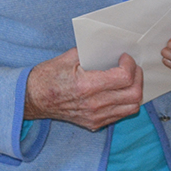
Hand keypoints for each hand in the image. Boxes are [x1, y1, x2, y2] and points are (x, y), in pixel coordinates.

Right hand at [24, 47, 141, 130]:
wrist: (32, 99)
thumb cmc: (48, 77)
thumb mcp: (69, 57)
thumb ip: (92, 51)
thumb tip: (111, 46)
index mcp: (87, 86)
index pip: (124, 78)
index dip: (130, 64)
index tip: (124, 57)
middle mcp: (94, 105)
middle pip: (134, 94)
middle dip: (138, 77)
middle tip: (131, 67)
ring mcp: (95, 117)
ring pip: (131, 107)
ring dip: (134, 91)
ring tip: (127, 80)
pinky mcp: (94, 124)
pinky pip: (120, 114)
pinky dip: (125, 102)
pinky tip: (117, 91)